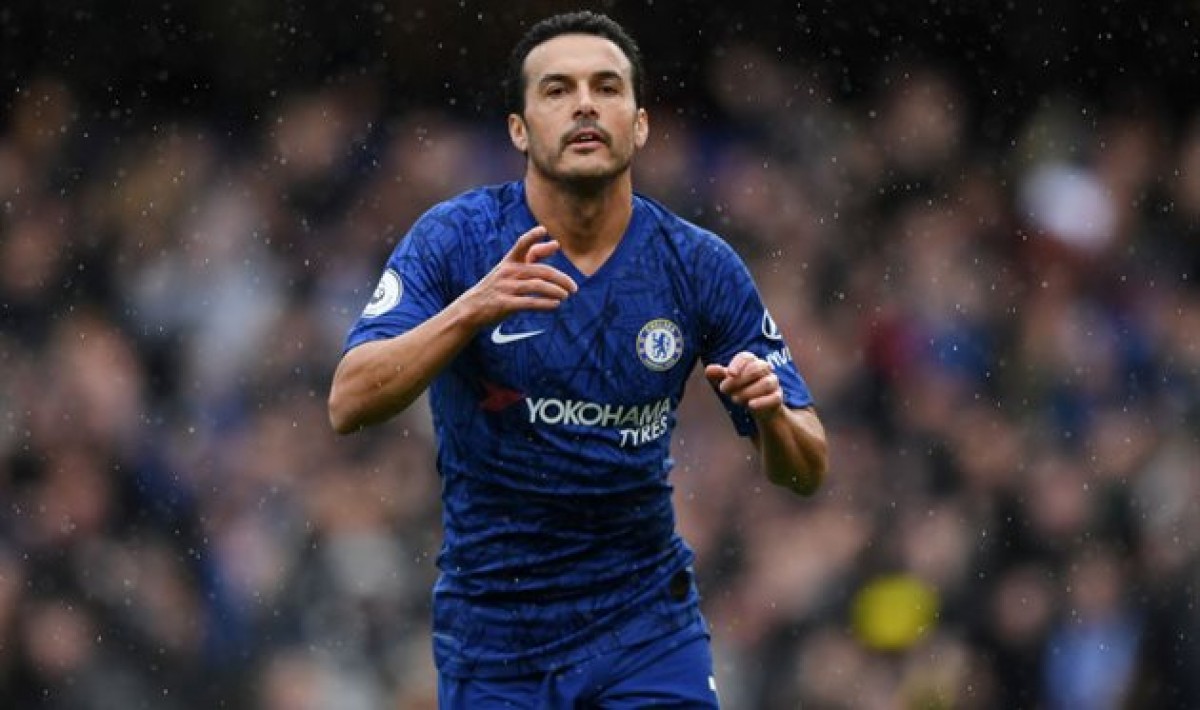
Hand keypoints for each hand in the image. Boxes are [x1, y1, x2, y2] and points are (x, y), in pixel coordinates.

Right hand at [461, 225, 578, 325]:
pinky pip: (529, 302)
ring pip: (537, 286)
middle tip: (574, 288)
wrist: (470, 309)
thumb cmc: (496, 288)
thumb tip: (555, 243)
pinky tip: (555, 305)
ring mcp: (505, 288)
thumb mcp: (509, 269)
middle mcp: (507, 272)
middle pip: (540, 271)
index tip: (544, 230)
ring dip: (556, 291)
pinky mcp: (504, 304)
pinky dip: (545, 303)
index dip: (532, 236)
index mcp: (509, 261)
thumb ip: (531, 256)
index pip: (521, 244)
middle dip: (561, 279)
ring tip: (566, 296)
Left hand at [705, 351, 783, 417]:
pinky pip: (775, 398)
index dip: (738, 364)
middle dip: (738, 381)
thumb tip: (709, 370)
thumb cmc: (740, 388)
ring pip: (766, 383)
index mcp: (751, 362)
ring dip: (748, 392)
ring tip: (735, 399)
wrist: (757, 406)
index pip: (747, 357)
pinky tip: (751, 405)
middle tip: (724, 390)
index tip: (729, 374)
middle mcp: (764, 369)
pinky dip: (762, 402)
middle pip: (756, 369)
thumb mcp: (727, 382)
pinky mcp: (777, 397)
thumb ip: (718, 375)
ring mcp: (773, 383)